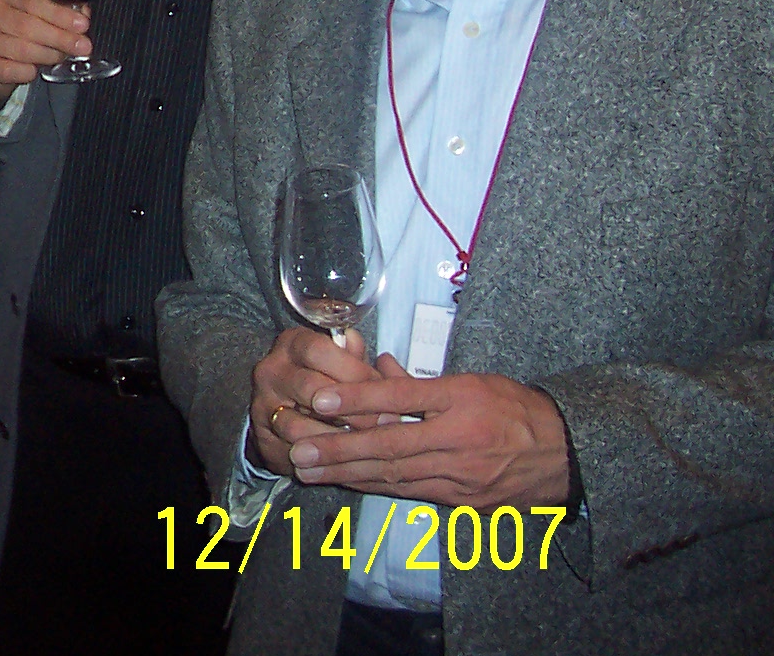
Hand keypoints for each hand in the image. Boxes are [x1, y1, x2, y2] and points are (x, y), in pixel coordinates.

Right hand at [0, 0, 89, 105]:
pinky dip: (27, 72)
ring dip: (47, 55)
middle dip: (60, 37)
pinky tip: (34, 70)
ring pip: (20, 49)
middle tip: (82, 46)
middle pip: (27, 25)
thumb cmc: (18, 26)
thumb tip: (82, 17)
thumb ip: (59, 9)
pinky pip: (8, 70)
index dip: (59, 13)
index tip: (83, 25)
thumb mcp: (36, 9)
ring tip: (61, 57)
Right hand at [248, 327, 386, 474]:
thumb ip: (361, 363)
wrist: (285, 417)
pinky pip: (293, 449)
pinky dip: (322, 456)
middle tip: (383, 422)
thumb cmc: (323, 384)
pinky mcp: (263, 436)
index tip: (383, 390)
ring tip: (365, 442)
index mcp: (292, 344)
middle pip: (310, 387)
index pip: (319, 350)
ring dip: (336, 437)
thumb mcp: (342, 365)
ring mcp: (263, 403)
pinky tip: (344, 457)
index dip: (355, 371)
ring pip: (299, 423)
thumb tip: (381, 360)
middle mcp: (272, 369)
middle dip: (353, 409)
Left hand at [286, 370, 570, 508]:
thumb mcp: (473, 380)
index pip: (402, 397)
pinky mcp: (463, 500)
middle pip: (390, 444)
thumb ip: (420, 380)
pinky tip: (346, 483)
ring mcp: (461, 475)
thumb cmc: (514, 407)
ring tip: (308, 471)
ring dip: (347, 474)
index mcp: (462, 400)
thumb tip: (377, 365)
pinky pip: (411, 493)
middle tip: (298, 451)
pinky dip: (375, 487)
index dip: (358, 398)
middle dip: (339, 449)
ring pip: (395, 475)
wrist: (565, 454)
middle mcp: (459, 438)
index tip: (319, 399)